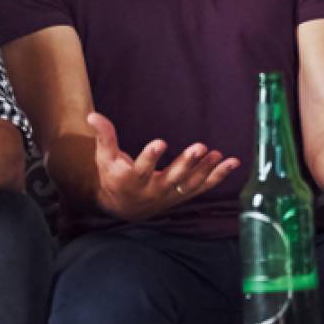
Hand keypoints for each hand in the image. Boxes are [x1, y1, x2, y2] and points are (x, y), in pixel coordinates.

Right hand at [87, 112, 240, 222]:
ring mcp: (170, 195)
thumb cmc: (113, 177)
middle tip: (199, 147)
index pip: (141, 169)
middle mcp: (153, 190)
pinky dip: (218, 176)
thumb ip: (103, 137)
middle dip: (186, 163)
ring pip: (190, 184)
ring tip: (216, 153)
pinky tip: (231, 163)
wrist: (124, 208)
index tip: (160, 142)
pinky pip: (203, 187)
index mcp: (131, 180)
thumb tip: (92, 115)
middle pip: (172, 178)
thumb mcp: (104, 158)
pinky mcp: (183, 195)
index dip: (150, 157)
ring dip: (205, 169)